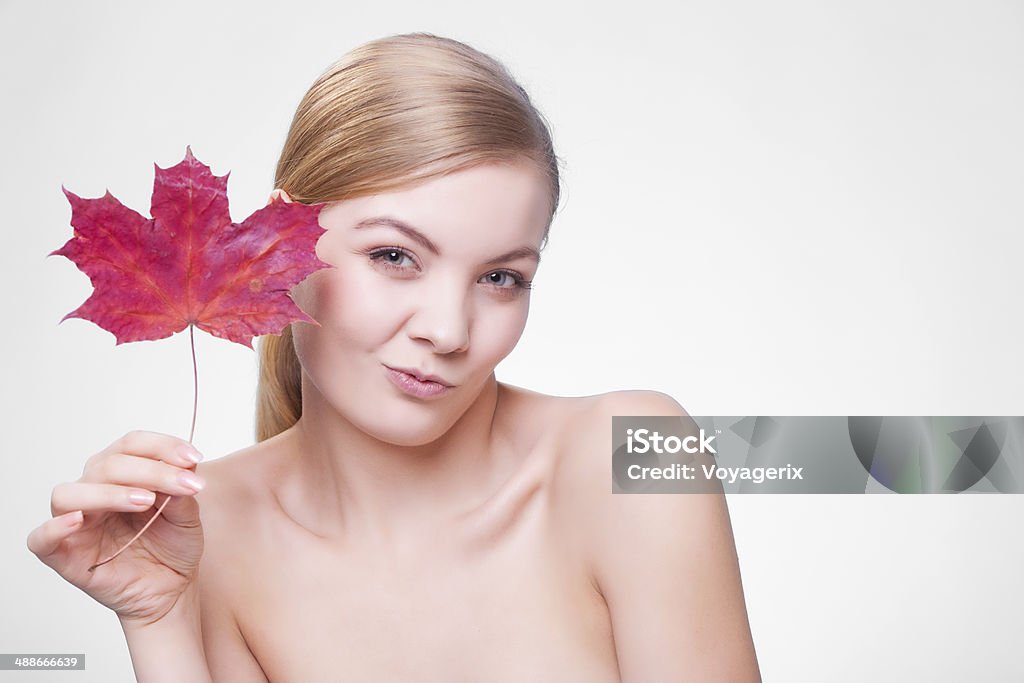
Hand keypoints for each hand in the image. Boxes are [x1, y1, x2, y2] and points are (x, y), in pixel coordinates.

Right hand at [27, 430, 206, 626]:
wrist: (170, 589)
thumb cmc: (172, 546)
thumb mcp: (187, 514)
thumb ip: (180, 489)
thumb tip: (182, 464)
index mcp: (122, 474)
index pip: (131, 444)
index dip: (161, 445)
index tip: (193, 457)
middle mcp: (95, 491)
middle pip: (107, 464)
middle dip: (151, 471)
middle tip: (184, 485)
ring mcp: (76, 522)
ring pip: (70, 494)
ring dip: (109, 493)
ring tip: (147, 502)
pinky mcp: (63, 554)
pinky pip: (41, 538)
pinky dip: (54, 527)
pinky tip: (77, 521)